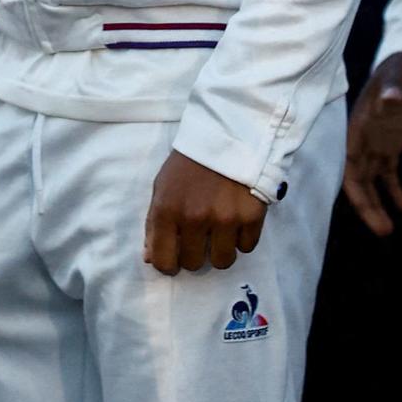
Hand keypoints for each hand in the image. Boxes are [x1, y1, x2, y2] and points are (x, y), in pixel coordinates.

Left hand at [142, 149, 266, 274]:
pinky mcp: (251, 217)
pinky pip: (246, 247)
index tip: (175, 259)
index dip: (168, 265)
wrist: (226, 137)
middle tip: (199, 239)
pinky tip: (237, 220)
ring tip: (219, 231)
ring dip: (220, 250)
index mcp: (167, 210)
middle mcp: (194, 218)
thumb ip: (154, 224)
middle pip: (194, 264)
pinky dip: (242, 238)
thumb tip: (150, 258)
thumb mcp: (162, 187)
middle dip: (195, 255)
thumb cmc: (188, 165)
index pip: (162, 261)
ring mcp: (225, 219)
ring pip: (222, 261)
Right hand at [342, 52, 401, 236]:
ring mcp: (374, 142)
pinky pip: (387, 173)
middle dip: (367, 206)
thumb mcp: (400, 77)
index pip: (351, 163)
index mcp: (359, 126)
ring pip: (370, 180)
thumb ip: (393, 89)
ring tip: (389, 230)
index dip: (355, 187)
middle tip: (383, 232)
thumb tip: (389, 98)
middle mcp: (362, 138)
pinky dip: (394, 190)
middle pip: (359, 179)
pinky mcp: (389, 144)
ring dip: (377, 204)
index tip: (364, 209)